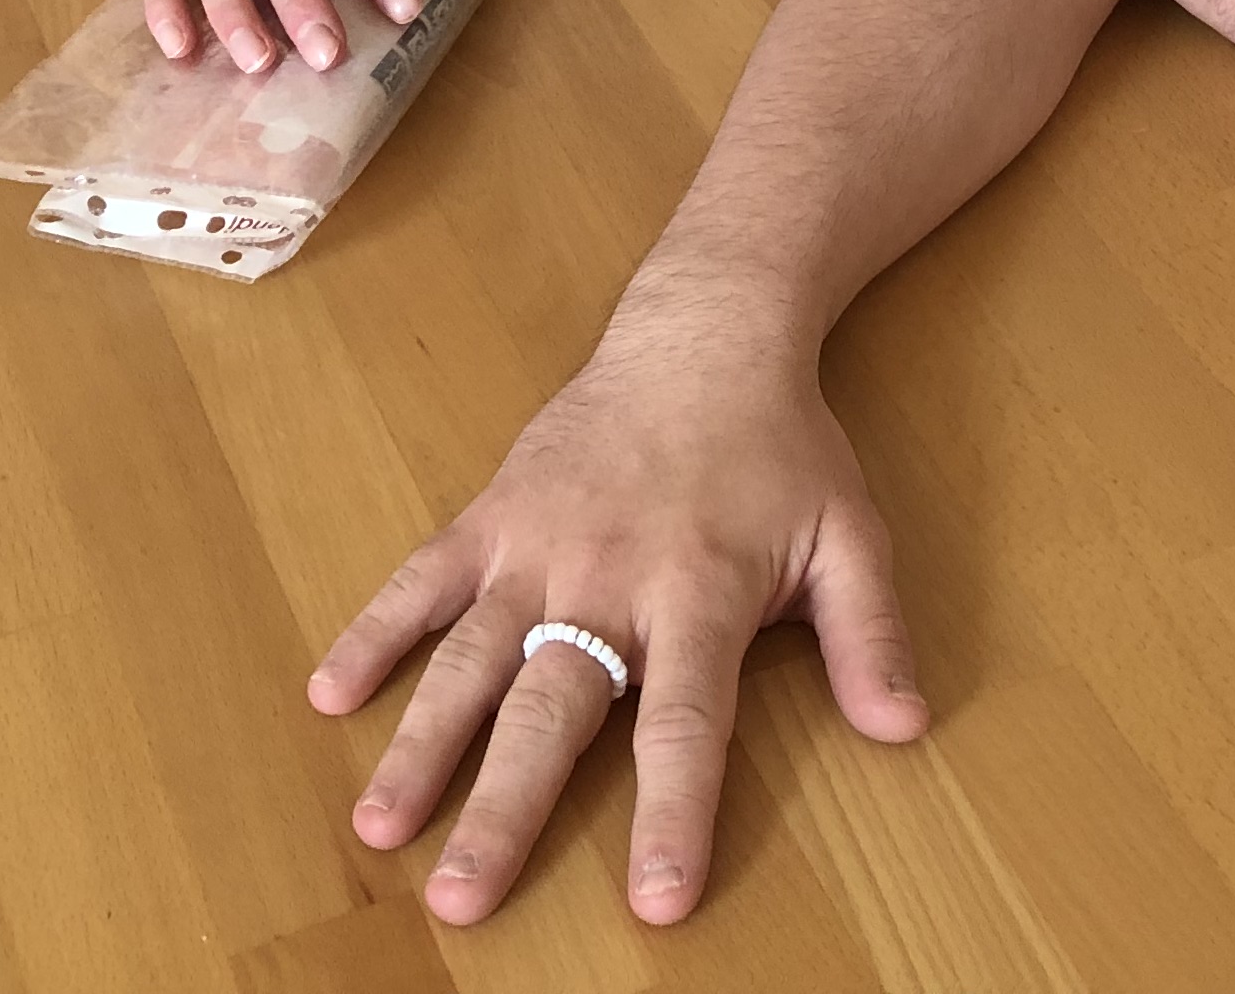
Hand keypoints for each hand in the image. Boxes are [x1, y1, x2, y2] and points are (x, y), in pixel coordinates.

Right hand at [310, 306, 929, 925]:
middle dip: (504, 811)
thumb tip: (906, 729)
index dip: (673, 814)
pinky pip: (421, 580)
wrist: (704, 333)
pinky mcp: (492, 514)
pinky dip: (373, 633)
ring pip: (470, 660)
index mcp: (698, 594)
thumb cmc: (781, 447)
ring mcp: (537, 546)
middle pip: (553, 711)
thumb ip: (872, 636)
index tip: (653, 902)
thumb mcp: (850, 536)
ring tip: (379, 830)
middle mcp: (606, 578)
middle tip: (461, 900)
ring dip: (422, 746)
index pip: (686, 723)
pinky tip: (328, 696)